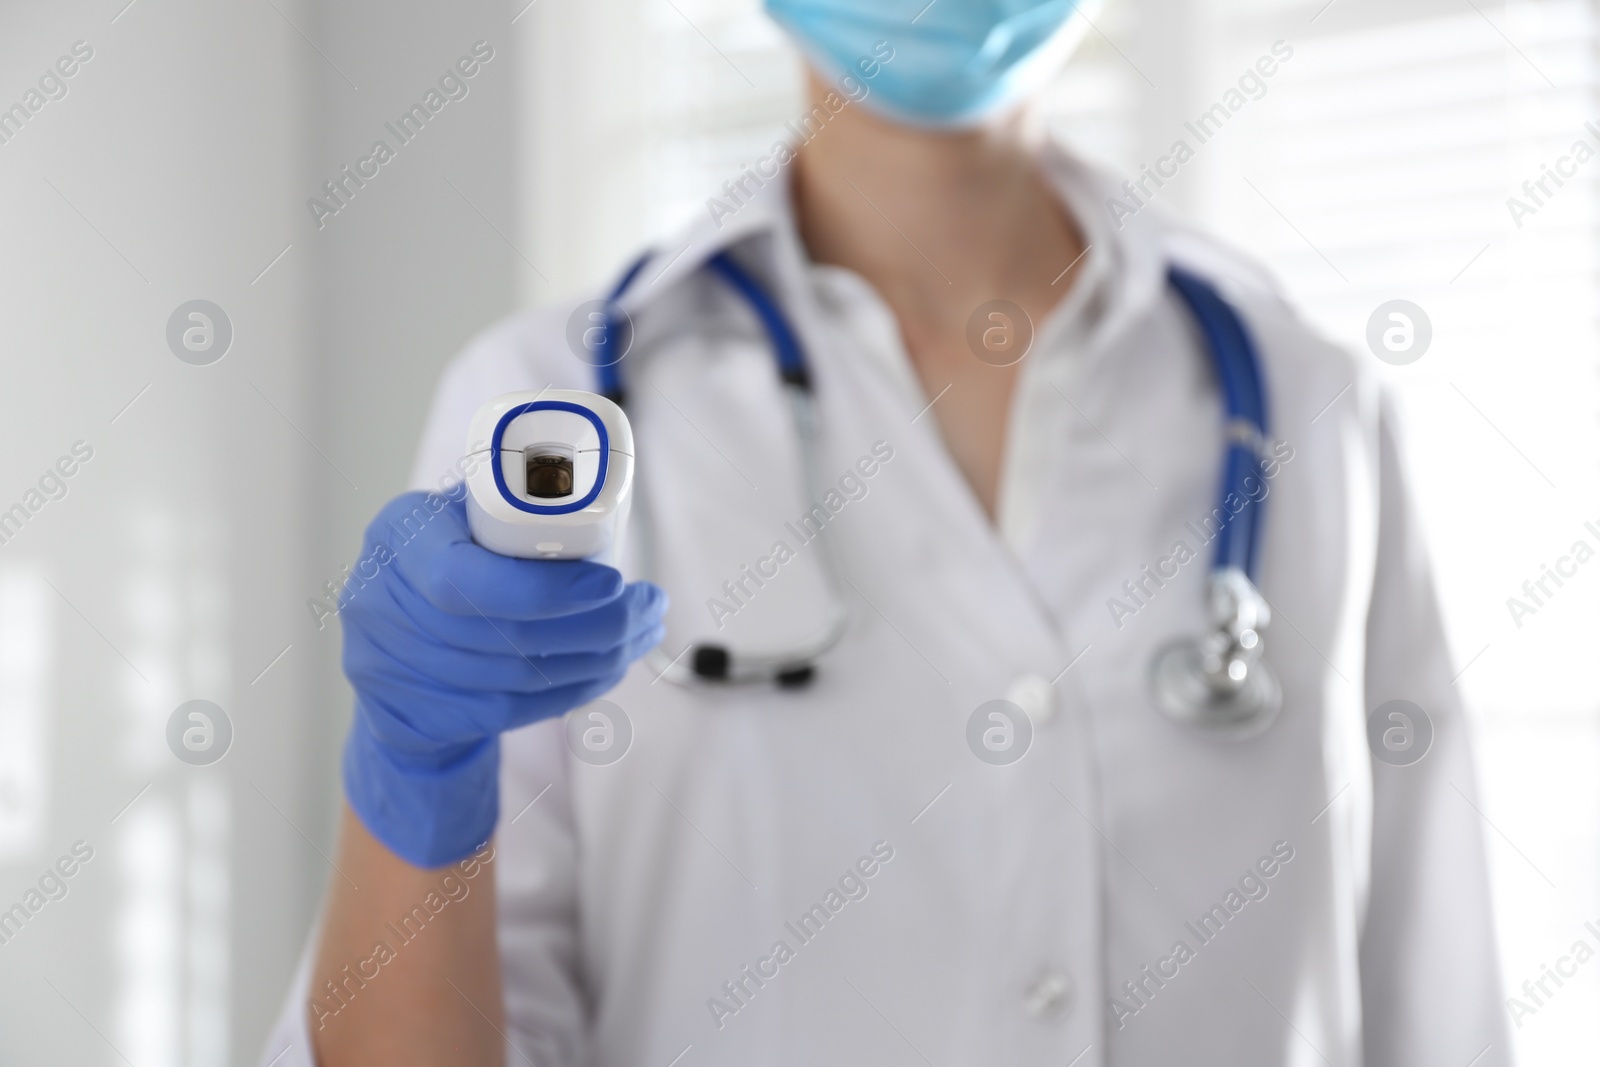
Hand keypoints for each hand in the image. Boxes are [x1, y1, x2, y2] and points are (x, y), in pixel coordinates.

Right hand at [340, 490, 665, 867]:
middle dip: (597, 625)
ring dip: (599, 659)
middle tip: (651, 605)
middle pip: (504, 635)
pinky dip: (573, 689)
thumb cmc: (448, 556)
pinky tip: (609, 666)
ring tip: (643, 632)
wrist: (388, 646)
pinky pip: (511, 711)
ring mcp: (390, 669)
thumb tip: (589, 486)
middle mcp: (379, 603)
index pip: (464, 577)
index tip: (613, 581)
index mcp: (398, 535)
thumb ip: (509, 502)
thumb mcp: (461, 513)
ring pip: (517, 678)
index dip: (545, 589)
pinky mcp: (414, 717)